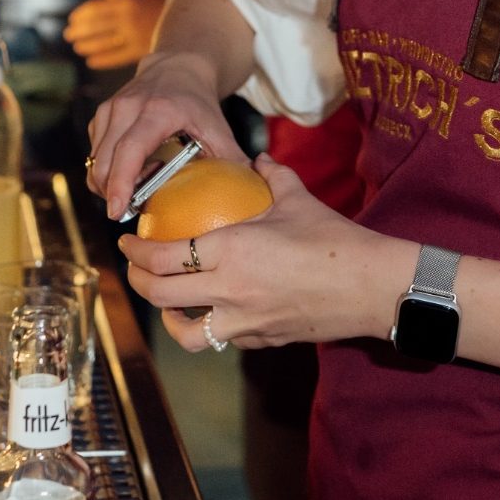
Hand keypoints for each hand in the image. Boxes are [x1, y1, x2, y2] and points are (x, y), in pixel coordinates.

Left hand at [64, 0, 164, 67]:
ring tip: (78, 47)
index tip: (72, 19)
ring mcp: (133, 36)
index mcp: (126, 1)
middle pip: (96, 26)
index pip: (96, 8)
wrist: (188, 21)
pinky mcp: (140, 51)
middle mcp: (128, 18)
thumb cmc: (162, 6)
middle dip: (80, 31)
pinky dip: (102, 60)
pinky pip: (115, 57)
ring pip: (103, 42)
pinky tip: (92, 61)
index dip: (81, 15)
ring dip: (87, 45)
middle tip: (69, 35)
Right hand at [87, 49, 245, 218]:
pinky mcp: (101, 116)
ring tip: (132, 192)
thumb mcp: (219, 128)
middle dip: (110, 193)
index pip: (130, 150)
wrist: (177, 67)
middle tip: (126, 212)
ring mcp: (110, 110)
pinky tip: (126, 176)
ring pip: (95, 160)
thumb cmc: (198, 103)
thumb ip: (232, 161)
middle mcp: (128, 107)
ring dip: (106, 184)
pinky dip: (105, 171)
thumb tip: (248, 196)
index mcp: (158, 111)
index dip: (121, 182)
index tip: (117, 210)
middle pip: (105, 160)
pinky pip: (94, 154)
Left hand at [119, 152, 397, 350]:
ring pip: (186, 333)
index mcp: (231, 251)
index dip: (136, 252)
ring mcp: (245, 322)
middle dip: (137, 281)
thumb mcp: (297, 199)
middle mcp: (230, 291)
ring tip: (169, 300)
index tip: (127, 241)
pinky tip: (217, 309)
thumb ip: (272, 175)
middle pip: (161, 295)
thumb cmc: (335, 239)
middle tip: (135, 267)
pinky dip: (211, 325)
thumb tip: (258, 159)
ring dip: (169, 316)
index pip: (164, 257)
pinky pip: (223, 338)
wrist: (372, 287)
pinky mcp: (263, 340)